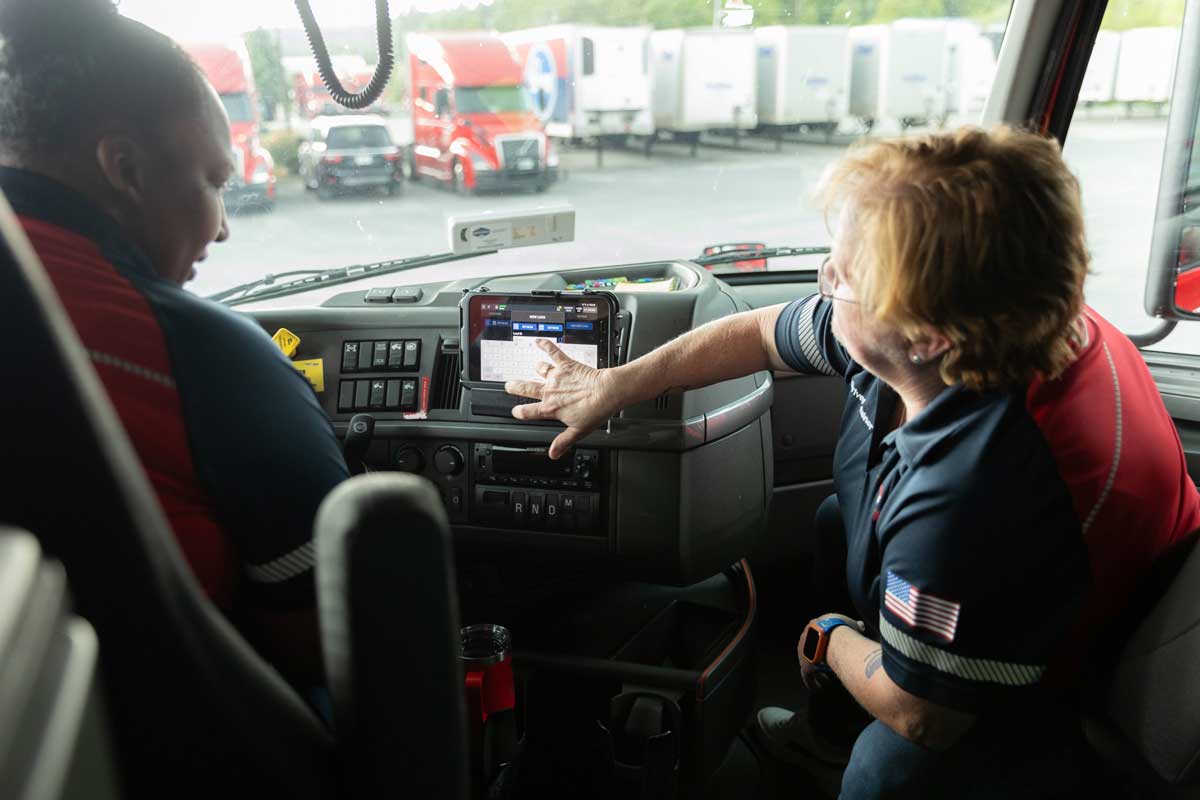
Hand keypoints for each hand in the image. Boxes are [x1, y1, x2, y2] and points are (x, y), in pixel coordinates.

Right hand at [504, 339, 623, 459]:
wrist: (607, 392)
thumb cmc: (594, 411)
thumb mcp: (578, 431)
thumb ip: (563, 441)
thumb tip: (553, 453)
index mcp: (551, 408)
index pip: (529, 412)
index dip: (520, 413)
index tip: (515, 412)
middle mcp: (550, 391)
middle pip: (526, 388)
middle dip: (515, 387)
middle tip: (509, 385)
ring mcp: (557, 377)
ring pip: (540, 370)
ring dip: (537, 368)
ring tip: (536, 367)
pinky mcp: (566, 365)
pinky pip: (553, 352)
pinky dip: (545, 345)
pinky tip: (539, 341)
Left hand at [797, 613, 864, 692]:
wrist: (833, 637)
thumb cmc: (843, 628)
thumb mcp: (850, 623)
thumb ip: (854, 625)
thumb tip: (859, 625)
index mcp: (814, 626)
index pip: (818, 634)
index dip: (825, 643)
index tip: (831, 649)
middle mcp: (805, 638)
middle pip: (812, 649)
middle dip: (820, 657)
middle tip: (828, 665)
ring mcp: (803, 652)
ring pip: (809, 663)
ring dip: (818, 671)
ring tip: (826, 680)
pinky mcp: (805, 665)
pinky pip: (807, 677)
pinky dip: (813, 683)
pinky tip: (818, 688)